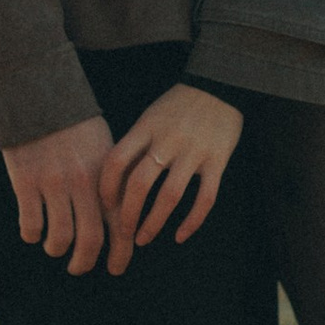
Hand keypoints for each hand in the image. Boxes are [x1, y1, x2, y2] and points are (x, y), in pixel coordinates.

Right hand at [3, 113, 112, 268]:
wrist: (37, 97)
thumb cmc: (74, 125)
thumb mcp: (104, 147)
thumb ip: (112, 181)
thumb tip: (119, 220)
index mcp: (107, 175)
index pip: (120, 224)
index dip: (121, 253)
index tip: (116, 268)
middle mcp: (83, 183)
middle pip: (89, 240)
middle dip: (84, 262)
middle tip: (78, 267)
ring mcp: (53, 184)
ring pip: (59, 238)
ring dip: (56, 249)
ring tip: (54, 247)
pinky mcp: (26, 183)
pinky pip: (31, 225)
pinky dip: (32, 235)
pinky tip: (33, 232)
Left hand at [100, 84, 242, 270]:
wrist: (220, 85)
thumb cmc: (178, 105)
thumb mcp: (150, 116)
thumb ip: (135, 144)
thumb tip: (113, 180)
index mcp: (147, 127)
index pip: (116, 161)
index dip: (106, 188)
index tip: (104, 206)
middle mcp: (168, 140)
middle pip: (140, 184)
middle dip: (127, 214)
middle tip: (122, 233)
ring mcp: (194, 152)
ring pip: (170, 196)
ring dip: (154, 223)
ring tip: (143, 239)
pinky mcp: (218, 161)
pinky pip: (205, 198)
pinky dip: (192, 221)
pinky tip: (180, 236)